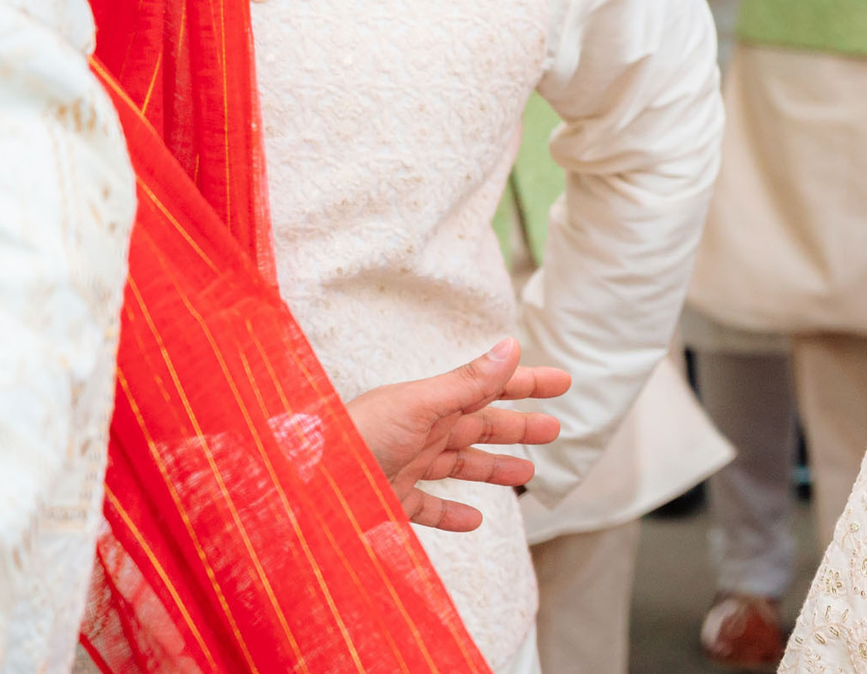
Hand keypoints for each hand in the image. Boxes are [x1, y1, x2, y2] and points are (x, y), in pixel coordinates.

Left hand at [346, 338, 570, 532]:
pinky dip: (453, 513)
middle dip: (518, 426)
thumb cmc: (357, 438)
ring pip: (461, 464)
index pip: (489, 386)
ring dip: (494, 467)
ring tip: (526, 474)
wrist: (304, 487)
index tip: (562, 382)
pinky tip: (474, 520)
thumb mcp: (419, 405)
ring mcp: (407, 465)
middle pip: (481, 425)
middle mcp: (421, 429)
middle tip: (554, 428)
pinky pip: (430, 506)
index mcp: (430, 402)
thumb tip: (511, 346)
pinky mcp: (392, 500)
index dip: (527, 383)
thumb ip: (467, 381)